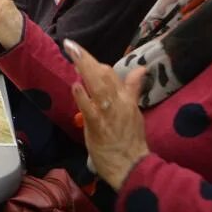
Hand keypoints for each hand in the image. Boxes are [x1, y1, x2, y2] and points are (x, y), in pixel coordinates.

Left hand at [65, 39, 150, 189]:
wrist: (132, 166)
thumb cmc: (130, 140)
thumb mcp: (134, 111)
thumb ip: (133, 89)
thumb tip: (141, 69)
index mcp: (126, 98)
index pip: (112, 74)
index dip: (95, 61)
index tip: (79, 50)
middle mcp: (119, 102)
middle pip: (104, 75)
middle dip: (86, 59)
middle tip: (70, 46)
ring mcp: (109, 113)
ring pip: (98, 86)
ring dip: (85, 69)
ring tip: (72, 55)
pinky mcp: (99, 126)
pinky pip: (91, 109)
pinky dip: (83, 97)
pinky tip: (75, 85)